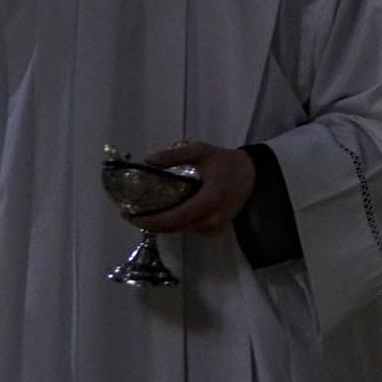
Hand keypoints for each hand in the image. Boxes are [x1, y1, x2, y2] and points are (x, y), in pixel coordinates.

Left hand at [130, 143, 255, 237]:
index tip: (129, 215)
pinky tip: (165, 213)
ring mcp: (214, 228)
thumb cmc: (225, 162)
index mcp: (209, 201)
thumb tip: (148, 160)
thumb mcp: (201, 151)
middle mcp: (211, 220)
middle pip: (173, 228)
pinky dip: (175, 223)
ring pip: (180, 230)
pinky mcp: (214, 230)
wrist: (252, 175)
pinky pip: (189, 229)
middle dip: (149, 223)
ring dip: (161, 224)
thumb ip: (174, 156)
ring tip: (144, 212)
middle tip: (130, 214)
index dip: (150, 220)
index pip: (174, 218)